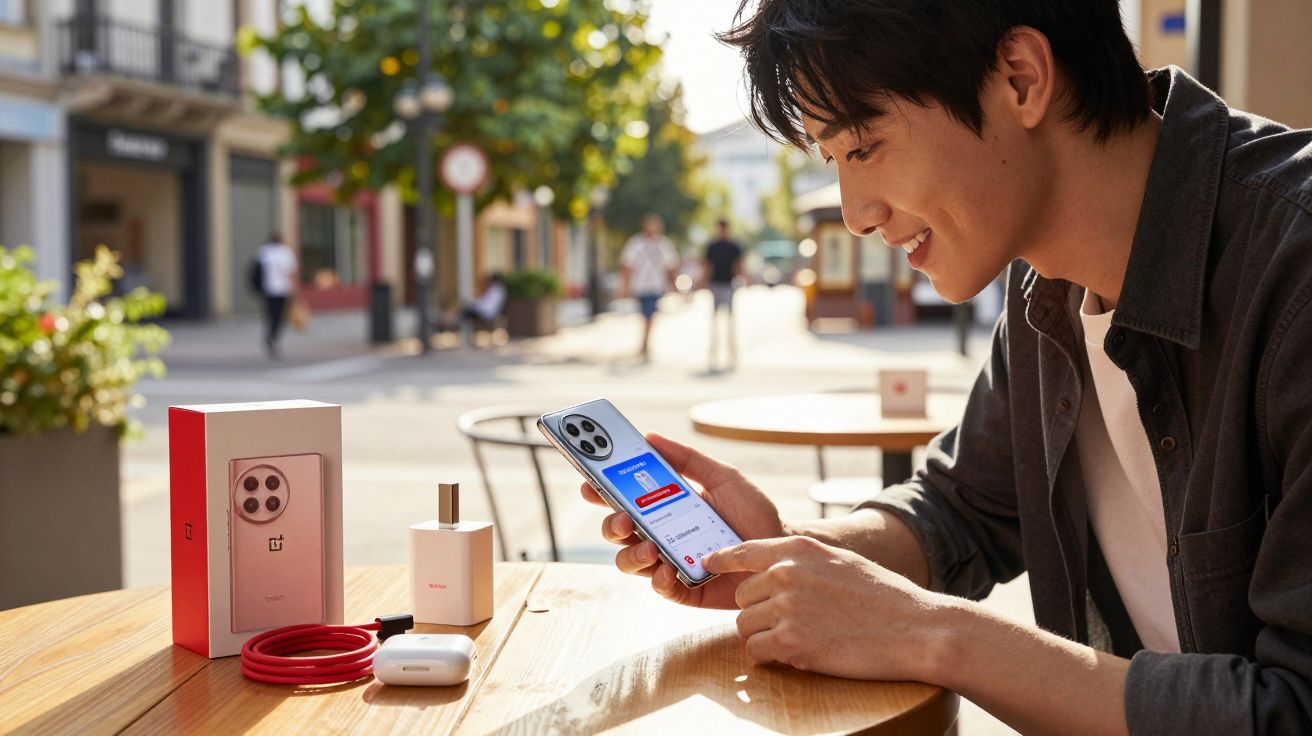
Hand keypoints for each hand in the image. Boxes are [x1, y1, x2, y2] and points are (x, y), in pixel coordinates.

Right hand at [580, 432, 786, 609]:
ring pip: (629, 562)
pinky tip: (668, 570)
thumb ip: (688, 460)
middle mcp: (661, 535)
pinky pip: (659, 587)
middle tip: (624, 519)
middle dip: (611, 524)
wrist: (782, 551)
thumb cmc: (754, 514)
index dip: (601, 492)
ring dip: (632, 554)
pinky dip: (659, 579)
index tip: (589, 484)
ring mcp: (670, 563)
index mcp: (665, 507)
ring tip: (651, 548)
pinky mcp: (686, 590)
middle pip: (617, 532)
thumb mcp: (723, 478)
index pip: (624, 499)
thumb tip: (650, 436)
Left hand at [702, 536, 944, 681]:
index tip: (708, 563)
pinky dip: (770, 658)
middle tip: (787, 624)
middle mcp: (786, 573)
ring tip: (797, 640)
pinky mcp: (790, 642)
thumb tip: (773, 573)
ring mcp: (786, 607)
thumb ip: (803, 562)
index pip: (744, 550)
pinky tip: (797, 655)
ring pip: (745, 626)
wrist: (914, 628)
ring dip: (764, 637)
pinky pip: (757, 652)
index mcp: (799, 548)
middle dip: (759, 612)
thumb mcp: (840, 562)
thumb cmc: (884, 597)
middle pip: (743, 596)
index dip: (723, 559)